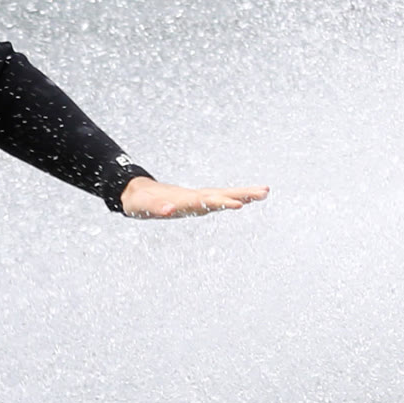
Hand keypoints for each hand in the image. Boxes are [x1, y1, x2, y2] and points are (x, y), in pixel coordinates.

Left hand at [120, 176, 269, 218]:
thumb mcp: (146, 207)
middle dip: (241, 195)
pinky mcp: (199, 201)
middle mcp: (195, 197)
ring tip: (264, 192)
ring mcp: (198, 198)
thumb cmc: (142, 201)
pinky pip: (220, 198)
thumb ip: (158, 208)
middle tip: (263, 193)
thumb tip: (169, 210)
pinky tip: (247, 200)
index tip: (238, 204)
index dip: (222, 202)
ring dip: (243, 195)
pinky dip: (234, 198)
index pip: (207, 201)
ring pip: (224, 194)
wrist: (139, 193)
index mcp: (185, 199)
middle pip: (222, 194)